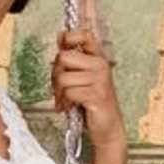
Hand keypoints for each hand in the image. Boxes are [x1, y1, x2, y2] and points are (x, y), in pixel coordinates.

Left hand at [51, 32, 120, 146]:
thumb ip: (72, 58)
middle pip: (63, 57)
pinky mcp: (97, 96)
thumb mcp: (82, 76)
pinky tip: (69, 107)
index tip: (62, 47)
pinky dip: (65, 103)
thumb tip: (60, 35)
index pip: (84, 35)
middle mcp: (101, 66)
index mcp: (98, 58)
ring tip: (65, 100)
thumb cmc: (92, 102)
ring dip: (59, 93)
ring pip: (63, 77)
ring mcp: (100, 80)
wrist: (107, 128)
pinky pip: (69, 92)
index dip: (68, 38)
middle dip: (55, 74)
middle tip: (60, 88)